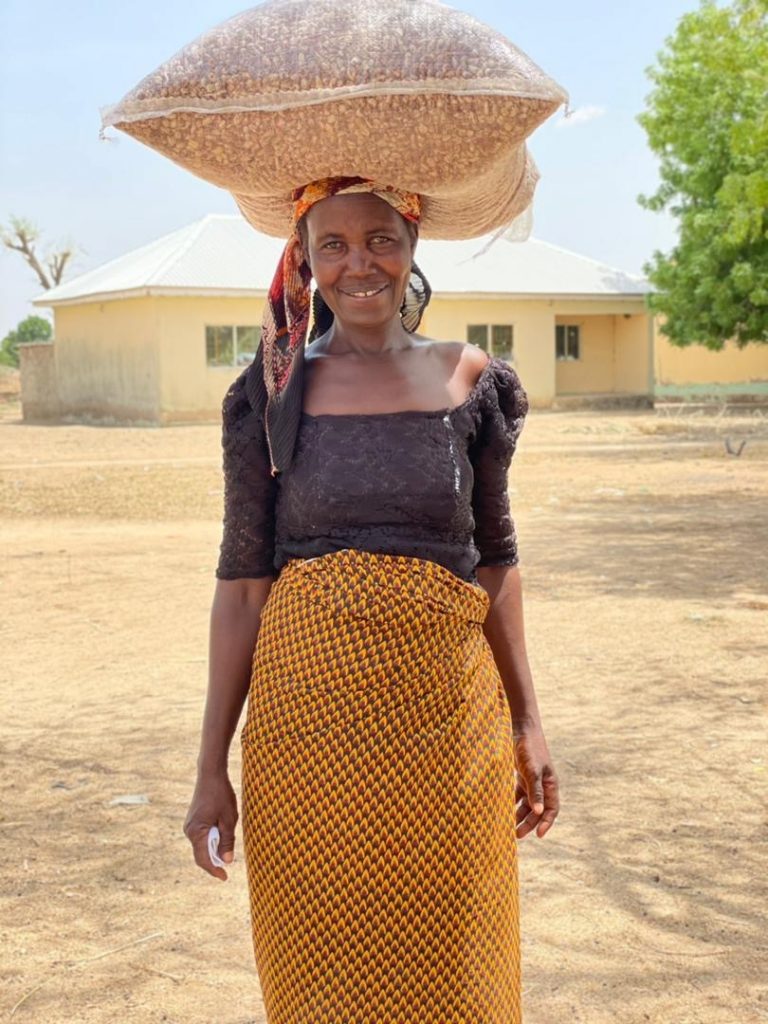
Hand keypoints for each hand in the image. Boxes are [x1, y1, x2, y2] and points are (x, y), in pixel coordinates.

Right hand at [183, 770, 237, 880]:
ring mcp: (190, 825)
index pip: (203, 859)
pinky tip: (222, 835)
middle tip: (228, 866)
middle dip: (214, 861)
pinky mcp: (193, 820)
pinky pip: (201, 836)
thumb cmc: (221, 795)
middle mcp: (189, 831)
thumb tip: (226, 861)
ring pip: (202, 845)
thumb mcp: (229, 819)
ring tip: (227, 844)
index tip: (224, 877)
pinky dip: (211, 840)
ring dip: (214, 849)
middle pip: (201, 854)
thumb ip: (227, 841)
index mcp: (197, 832)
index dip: (214, 870)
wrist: (210, 775)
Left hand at [512, 723, 559, 839]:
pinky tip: (502, 809)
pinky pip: (518, 795)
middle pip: (537, 810)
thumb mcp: (532, 770)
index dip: (546, 823)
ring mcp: (532, 781)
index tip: (539, 836)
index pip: (552, 809)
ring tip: (508, 826)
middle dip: (529, 823)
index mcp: (550, 785)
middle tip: (516, 835)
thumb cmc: (529, 748)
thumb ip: (535, 791)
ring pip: (526, 804)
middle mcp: (543, 785)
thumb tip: (539, 812)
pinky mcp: (521, 776)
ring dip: (519, 815)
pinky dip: (512, 803)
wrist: (521, 729)